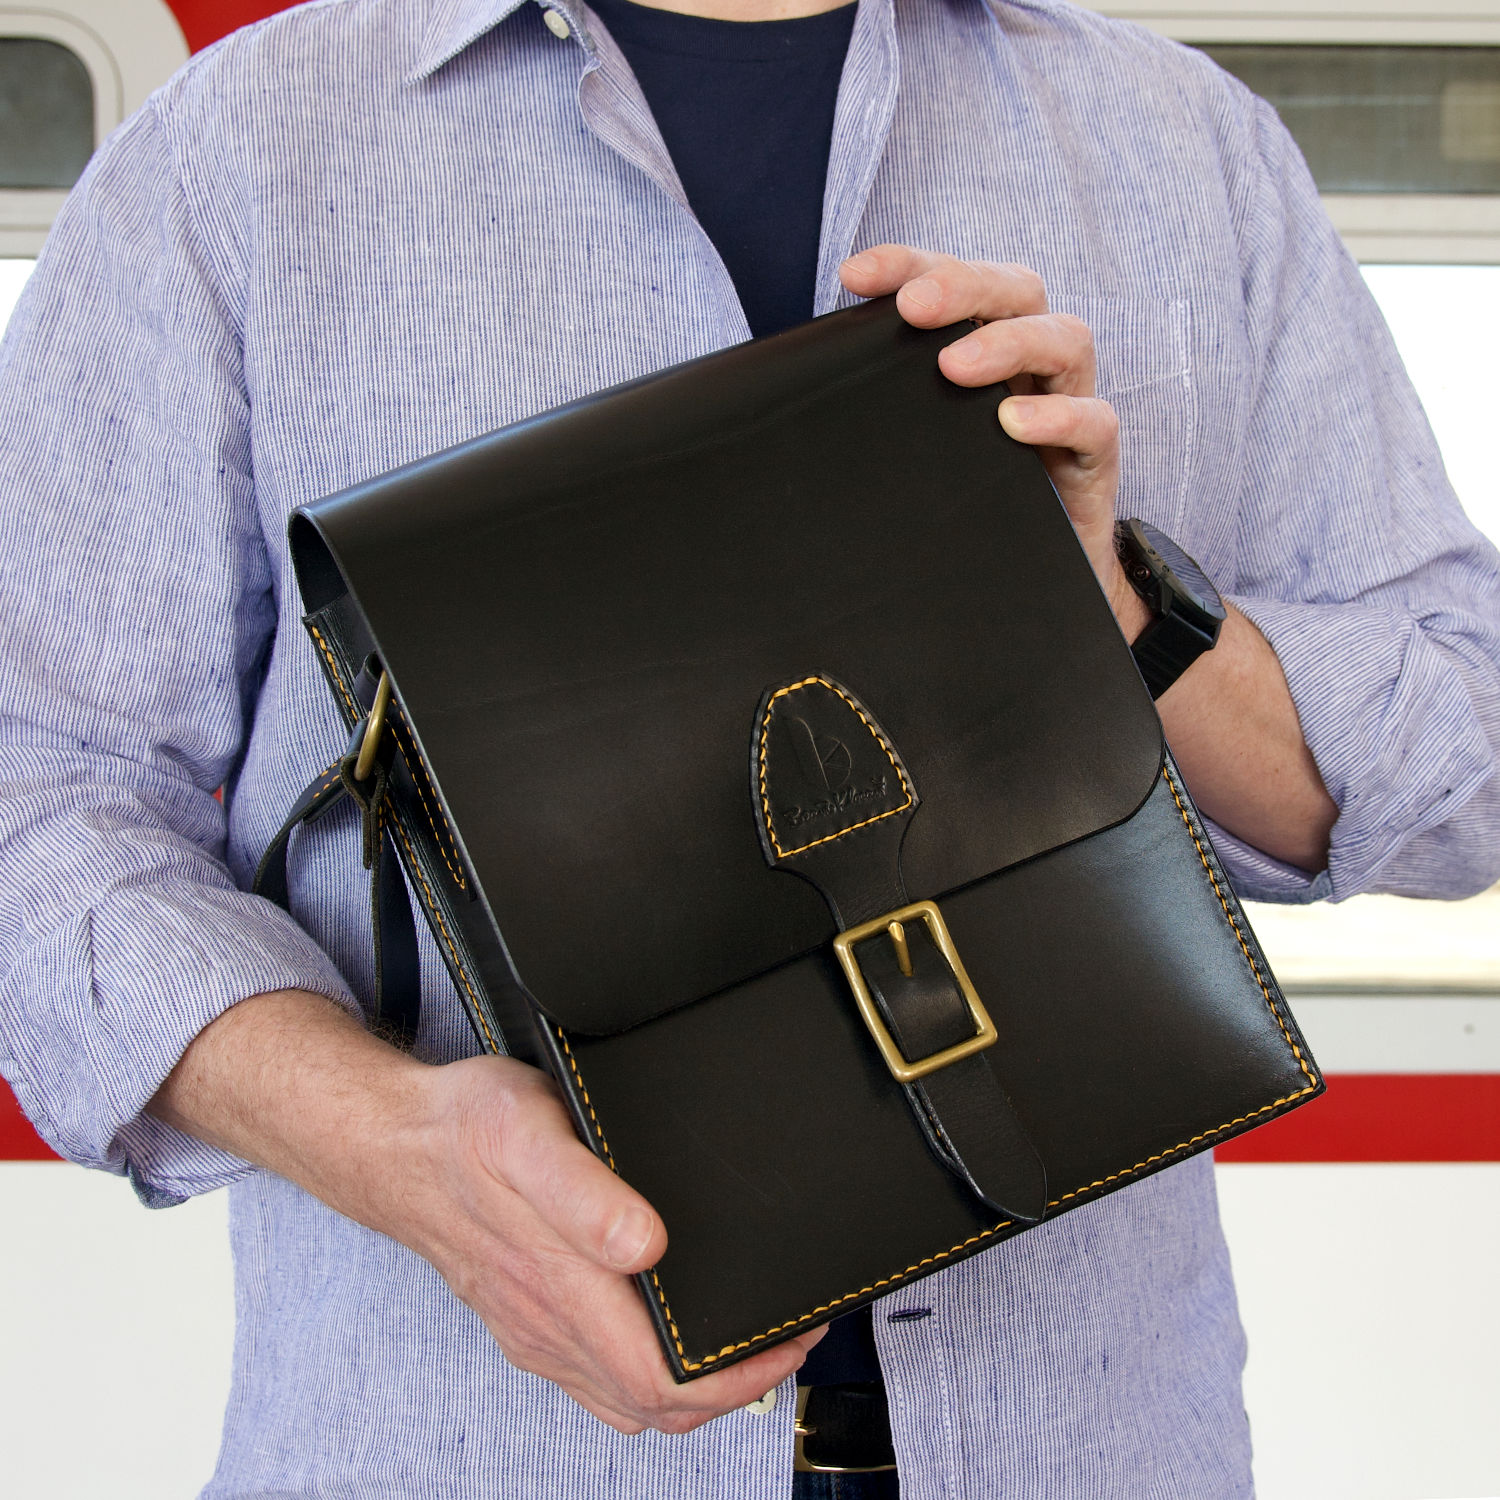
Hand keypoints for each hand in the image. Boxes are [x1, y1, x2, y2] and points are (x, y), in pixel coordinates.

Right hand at [150, 992, 822, 1437]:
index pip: (664, 1379)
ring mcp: (536, 1330)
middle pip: (656, 1402)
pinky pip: (597, 1375)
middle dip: (737, 1382)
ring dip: (697, 1384)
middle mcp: (550, 1324)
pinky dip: (651, 1372)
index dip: (741, 1375)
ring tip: (748, 1336)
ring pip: (628, 1396)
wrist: (395, 1141)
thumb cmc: (462, 1130)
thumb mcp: (526, 1132)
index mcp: (560, 1286)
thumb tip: (644, 1245)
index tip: (792, 1335)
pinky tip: (674, 1333)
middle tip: (790, 1334)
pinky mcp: (527, 1318)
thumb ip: (583, 1192)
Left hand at [840, 245, 1147, 637]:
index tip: (854, 276)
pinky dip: (1058, 416)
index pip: (951, 283)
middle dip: (963, 286)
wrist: (1028, 583)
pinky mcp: (1093, 459)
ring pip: (1065, 340)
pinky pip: (1095, 422)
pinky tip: (1013, 424)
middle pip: (1017, 290)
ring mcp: (1067, 404)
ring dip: (1008, 343)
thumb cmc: (964, 500)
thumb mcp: (913, 447)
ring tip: (956, 366)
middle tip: (914, 307)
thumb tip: (792, 398)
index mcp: (984, 344)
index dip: (908, 265)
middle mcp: (1031, 363)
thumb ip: (879, 409)